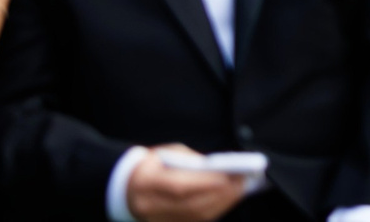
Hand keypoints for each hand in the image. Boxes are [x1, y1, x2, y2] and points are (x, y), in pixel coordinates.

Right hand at [124, 147, 248, 221]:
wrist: (125, 185)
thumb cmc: (153, 163)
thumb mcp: (170, 154)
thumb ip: (193, 162)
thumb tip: (221, 171)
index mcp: (147, 182)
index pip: (181, 187)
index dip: (208, 184)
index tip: (232, 176)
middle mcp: (149, 206)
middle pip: (191, 206)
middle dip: (221, 195)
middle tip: (243, 183)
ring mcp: (155, 220)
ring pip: (194, 218)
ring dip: (221, 205)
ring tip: (239, 191)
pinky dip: (212, 211)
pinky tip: (225, 200)